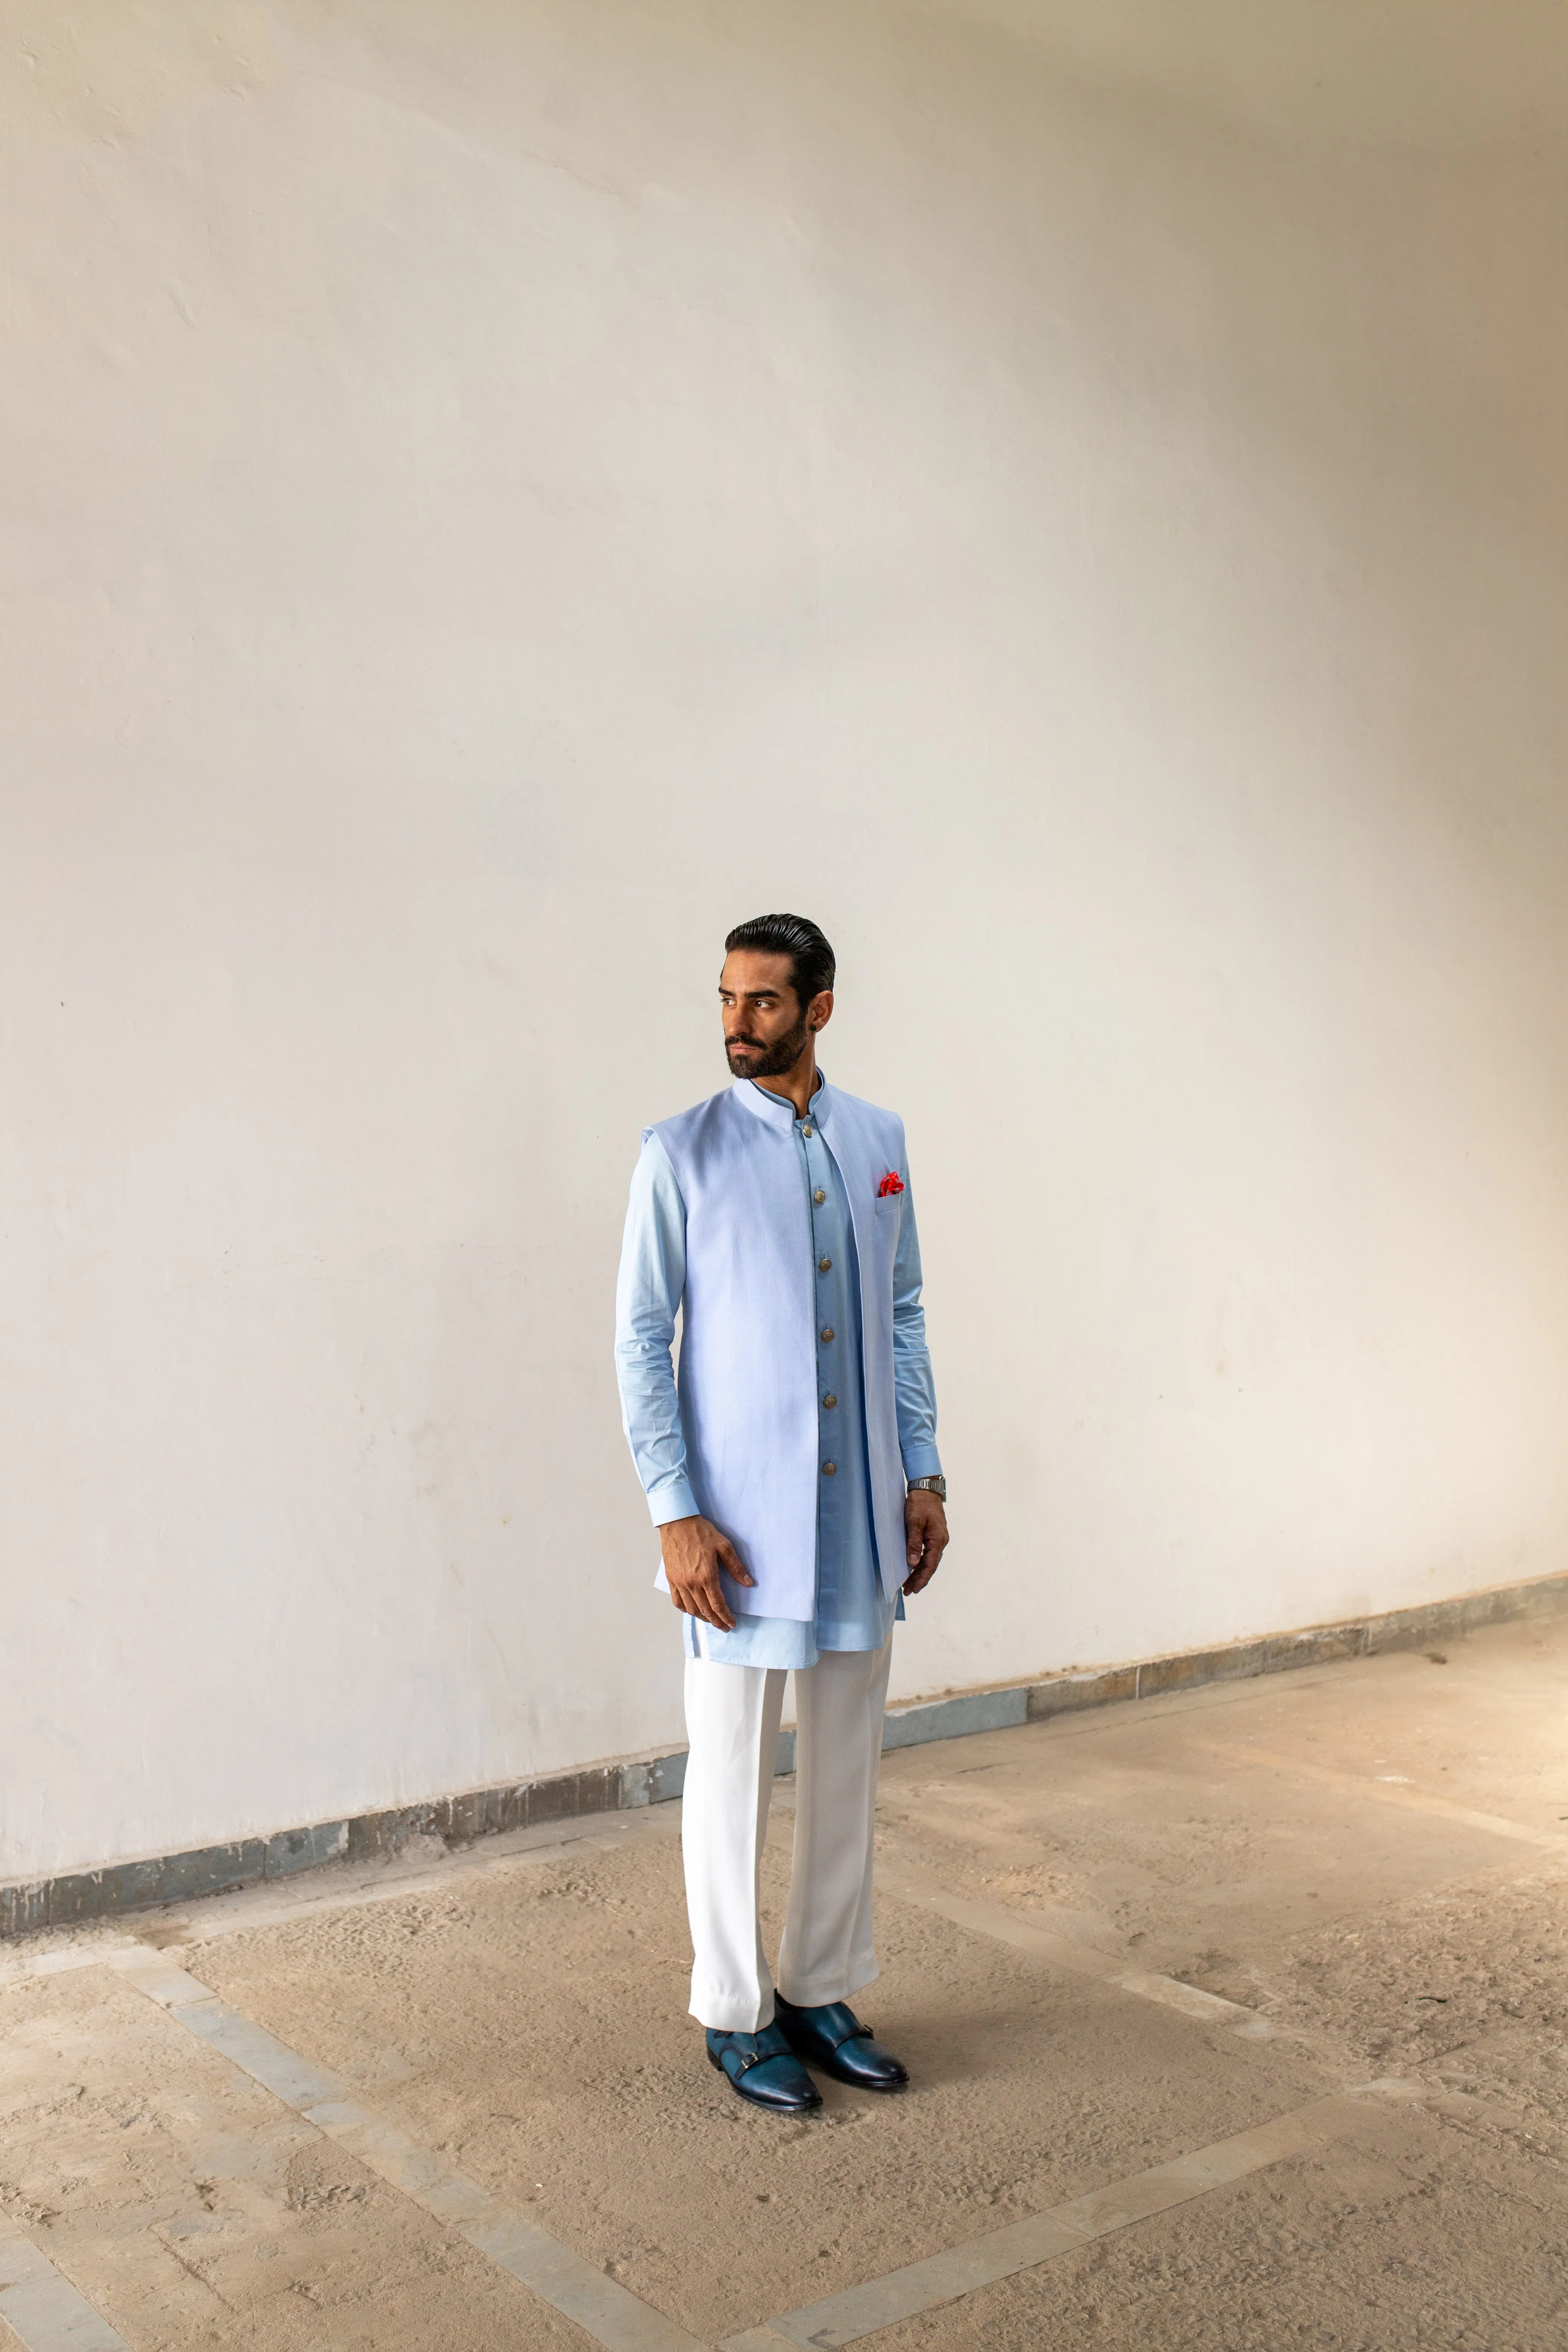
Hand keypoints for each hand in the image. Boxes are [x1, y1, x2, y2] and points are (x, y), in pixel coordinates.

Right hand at [660, 1515, 754, 1630]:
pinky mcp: (671, 1579)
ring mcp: (679, 1582)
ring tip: (711, 1621)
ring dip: (702, 1618)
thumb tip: (747, 1583)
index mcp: (706, 1576)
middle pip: (705, 1610)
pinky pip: (677, 1601)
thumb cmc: (700, 1532)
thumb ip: (736, 1567)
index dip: (726, 1616)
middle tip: (724, 1627)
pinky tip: (692, 1611)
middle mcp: (692, 1583)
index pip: (718, 1605)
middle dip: (716, 1621)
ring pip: (691, 1609)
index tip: (732, 1623)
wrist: (677, 1522)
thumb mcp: (724, 1546)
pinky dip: (686, 1609)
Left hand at [902, 1490, 947, 1595]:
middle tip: (908, 1591)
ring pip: (929, 1560)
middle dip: (919, 1579)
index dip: (922, 1578)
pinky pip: (927, 1553)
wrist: (927, 1489)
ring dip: (919, 1573)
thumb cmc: (920, 1503)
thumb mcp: (914, 1522)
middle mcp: (940, 1541)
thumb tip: (912, 1563)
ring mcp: (938, 1539)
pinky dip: (920, 1563)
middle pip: (930, 1565)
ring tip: (908, 1585)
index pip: (930, 1564)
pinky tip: (913, 1568)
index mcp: (938, 1539)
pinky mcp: (933, 1536)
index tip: (913, 1589)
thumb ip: (914, 1543)